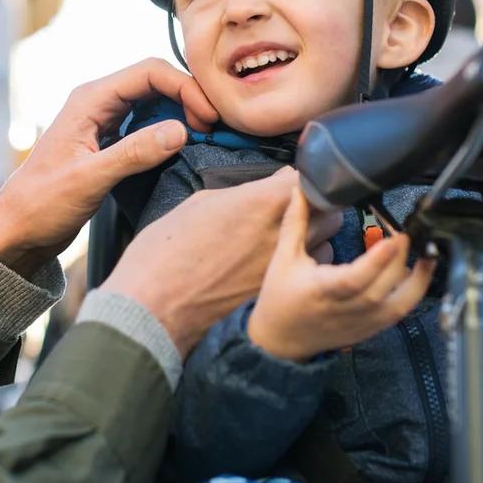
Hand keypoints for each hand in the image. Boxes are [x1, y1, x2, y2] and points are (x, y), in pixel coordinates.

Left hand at [0, 59, 219, 275]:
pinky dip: (169, 130)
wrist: (18, 230)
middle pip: (155, 82)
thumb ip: (133, 153)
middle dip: (188, 97)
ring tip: (206, 136)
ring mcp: (103, 121)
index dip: (184, 87)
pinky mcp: (109, 141)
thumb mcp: (89, 179)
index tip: (208, 117)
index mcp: (89, 100)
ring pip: (153, 102)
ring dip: (181, 113)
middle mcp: (97, 103)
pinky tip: (184, 147)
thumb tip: (180, 131)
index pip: (148, 72)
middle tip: (214, 127)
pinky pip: (146, 124)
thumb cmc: (42, 204)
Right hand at [103, 169, 336, 355]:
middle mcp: (281, 234)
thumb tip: (265, 187)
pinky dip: (308, 267)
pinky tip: (288, 266)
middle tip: (301, 204)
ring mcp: (284, 268)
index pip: (308, 176)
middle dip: (319, 203)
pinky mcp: (281, 294)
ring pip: (329, 244)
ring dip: (319, 236)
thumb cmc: (164, 254)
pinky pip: (312, 274)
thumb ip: (242, 193)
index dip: (303, 175)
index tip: (294, 177)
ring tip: (296, 237)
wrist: (152, 308)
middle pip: (330, 209)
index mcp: (260, 203)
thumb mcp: (199, 204)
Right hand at [247, 190, 434, 361]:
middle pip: (381, 287)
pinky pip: (399, 313)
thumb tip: (301, 187)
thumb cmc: (280, 296)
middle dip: (400, 259)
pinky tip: (419, 272)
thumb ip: (295, 222)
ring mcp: (361, 322)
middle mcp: (344, 309)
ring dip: (417, 279)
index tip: (394, 239)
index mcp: (321, 290)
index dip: (377, 261)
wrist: (280, 340)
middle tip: (406, 233)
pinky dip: (413, 293)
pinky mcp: (370, 329)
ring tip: (428, 254)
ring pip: (398, 305)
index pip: (354, 278)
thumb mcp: (283, 258)